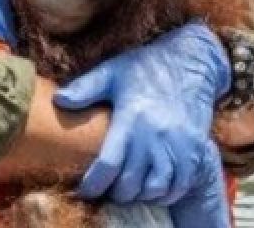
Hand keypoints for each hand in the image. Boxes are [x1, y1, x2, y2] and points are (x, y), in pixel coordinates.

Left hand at [54, 21, 230, 208]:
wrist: (192, 60)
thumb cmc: (148, 66)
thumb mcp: (114, 70)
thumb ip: (86, 87)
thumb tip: (58, 100)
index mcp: (131, 118)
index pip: (108, 165)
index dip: (94, 184)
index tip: (86, 190)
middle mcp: (155, 134)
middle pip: (131, 183)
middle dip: (117, 192)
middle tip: (109, 188)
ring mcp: (178, 142)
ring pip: (156, 187)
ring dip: (141, 193)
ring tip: (132, 188)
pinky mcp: (195, 146)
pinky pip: (181, 182)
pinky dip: (167, 192)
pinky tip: (156, 186)